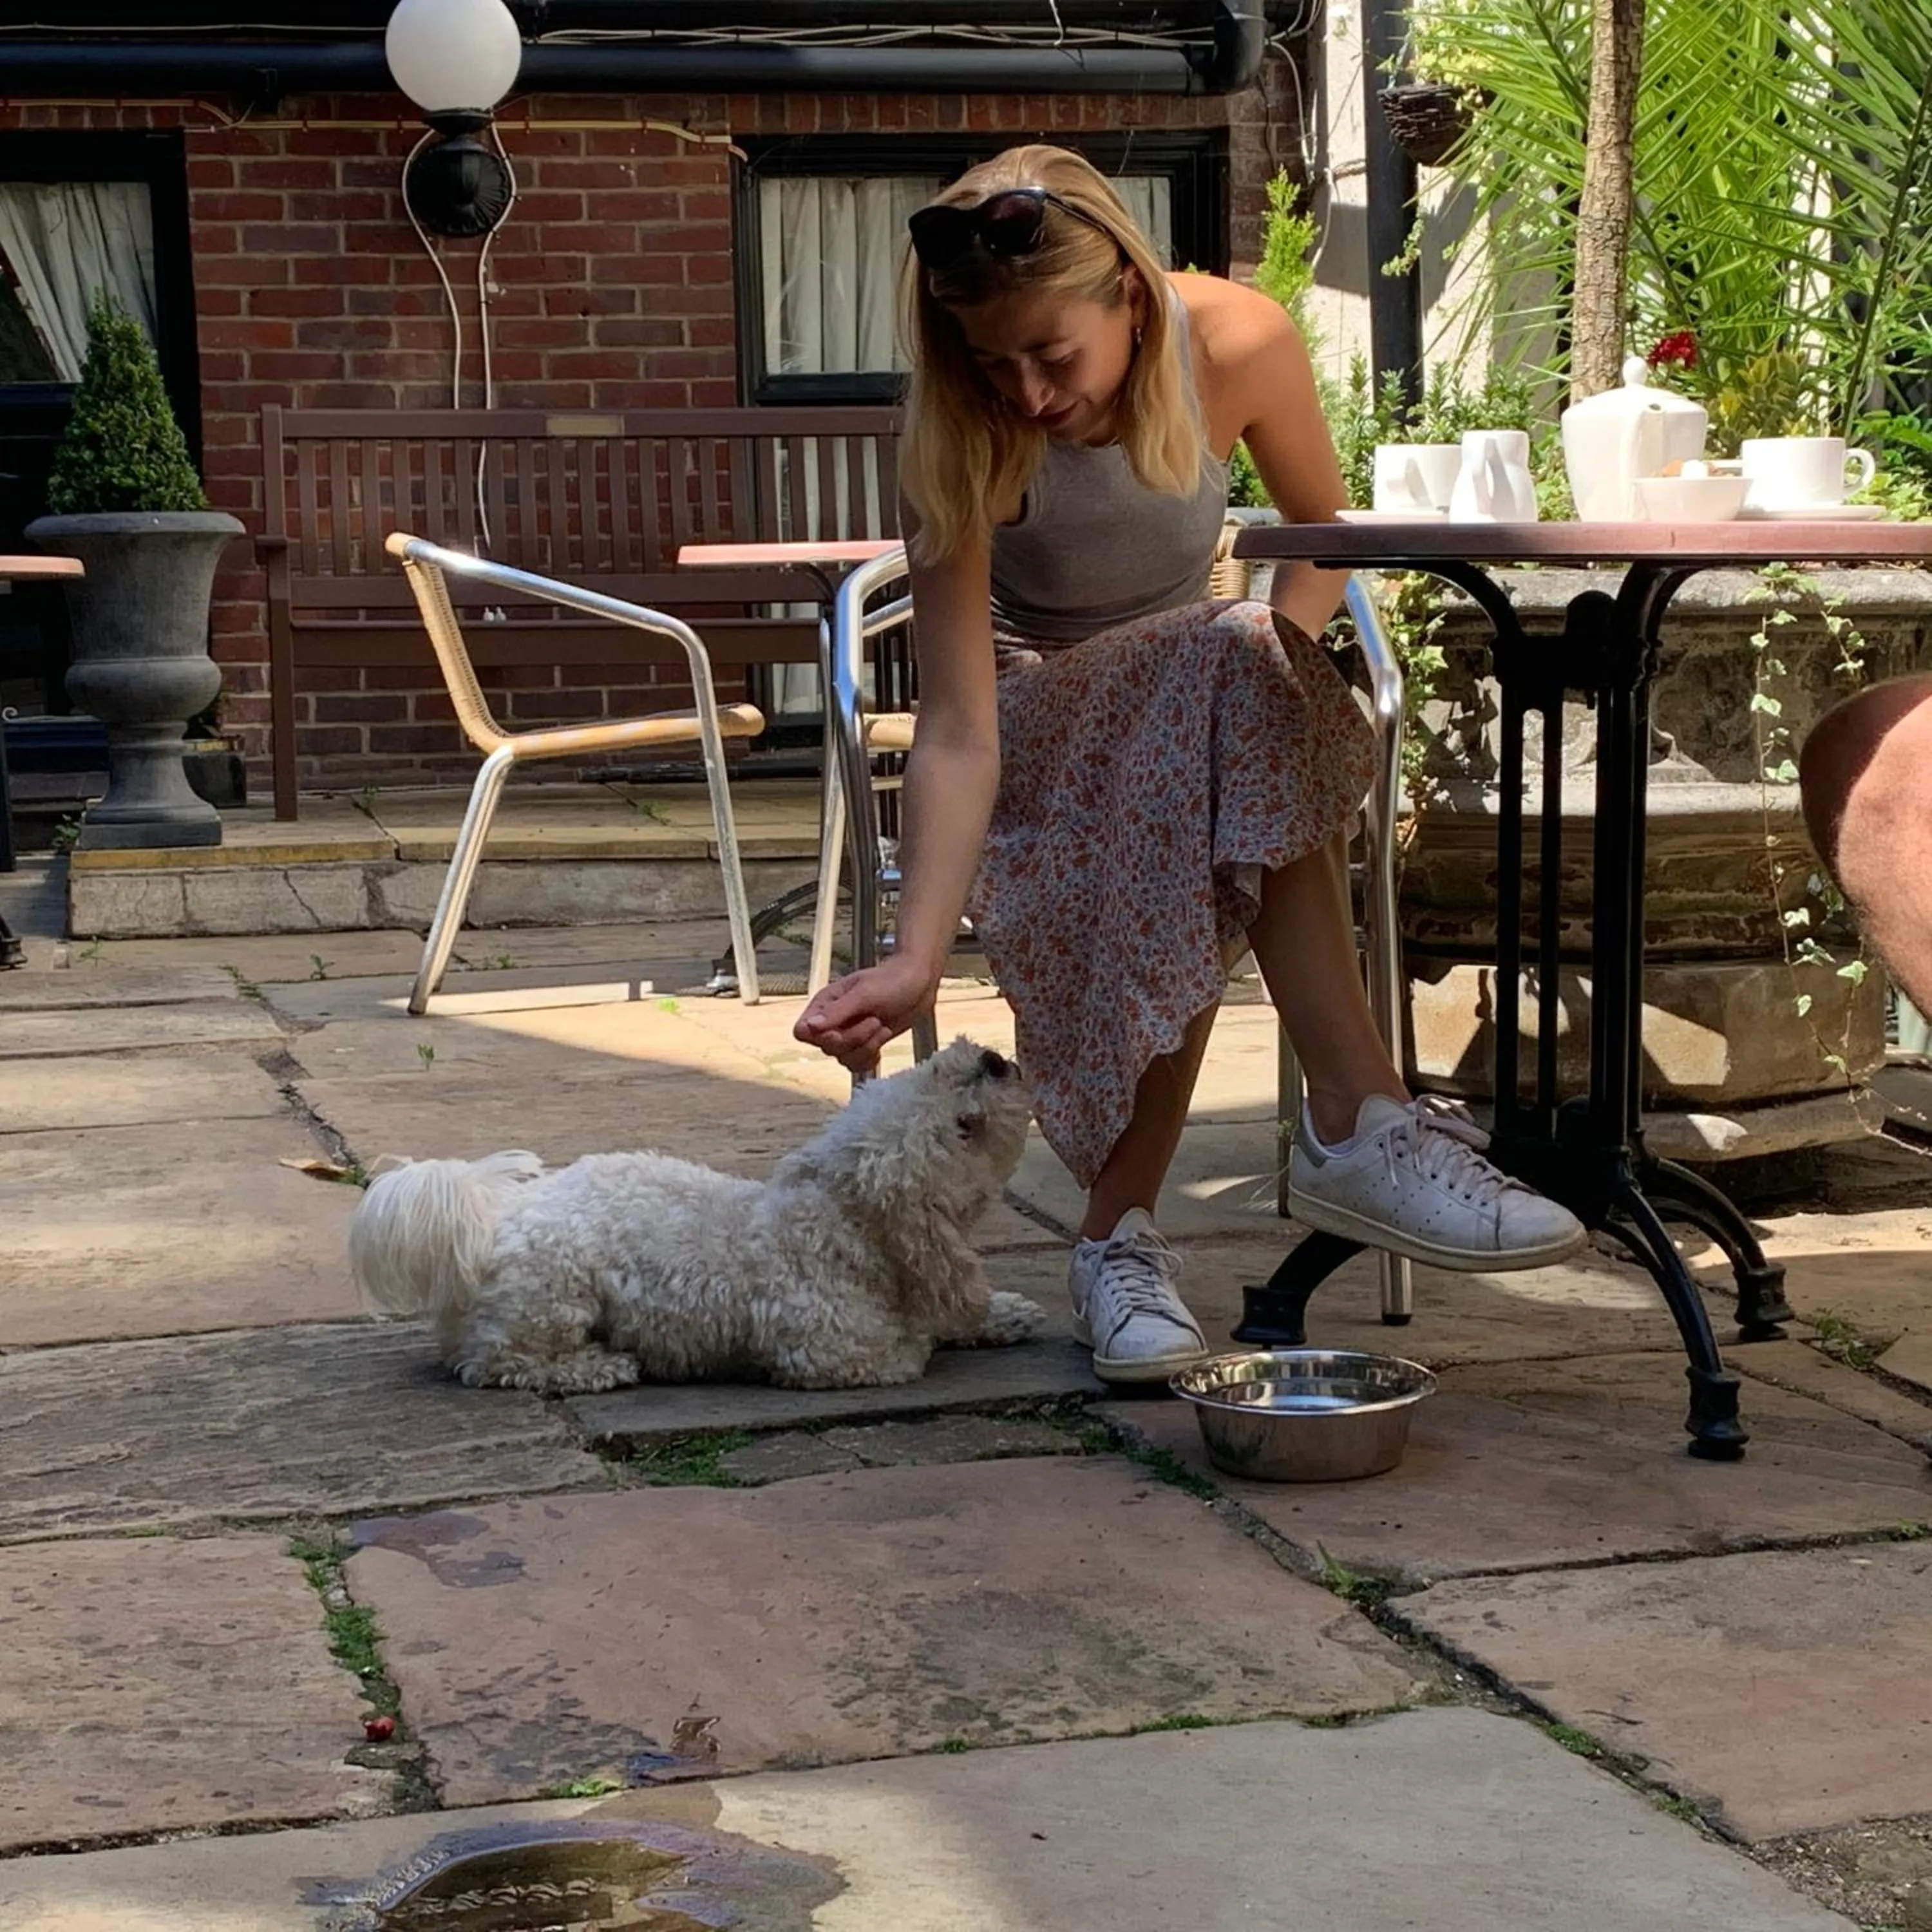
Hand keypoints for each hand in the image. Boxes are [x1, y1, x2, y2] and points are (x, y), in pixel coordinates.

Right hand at [794, 956, 936, 1072]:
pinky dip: (871, 1056)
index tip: (840, 1029)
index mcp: (825, 1004)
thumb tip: (809, 1027)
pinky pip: (857, 1064)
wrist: (920, 984)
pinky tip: (881, 1039)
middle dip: (854, 1039)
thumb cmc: (893, 981)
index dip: (820, 1037)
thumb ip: (836, 1011)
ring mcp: (848, 1033)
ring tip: (881, 1026)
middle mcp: (832, 1021)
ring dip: (867, 1047)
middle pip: (827, 1048)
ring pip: (843, 1058)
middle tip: (874, 1020)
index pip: (802, 1032)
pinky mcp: (863, 1044)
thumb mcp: (864, 994)